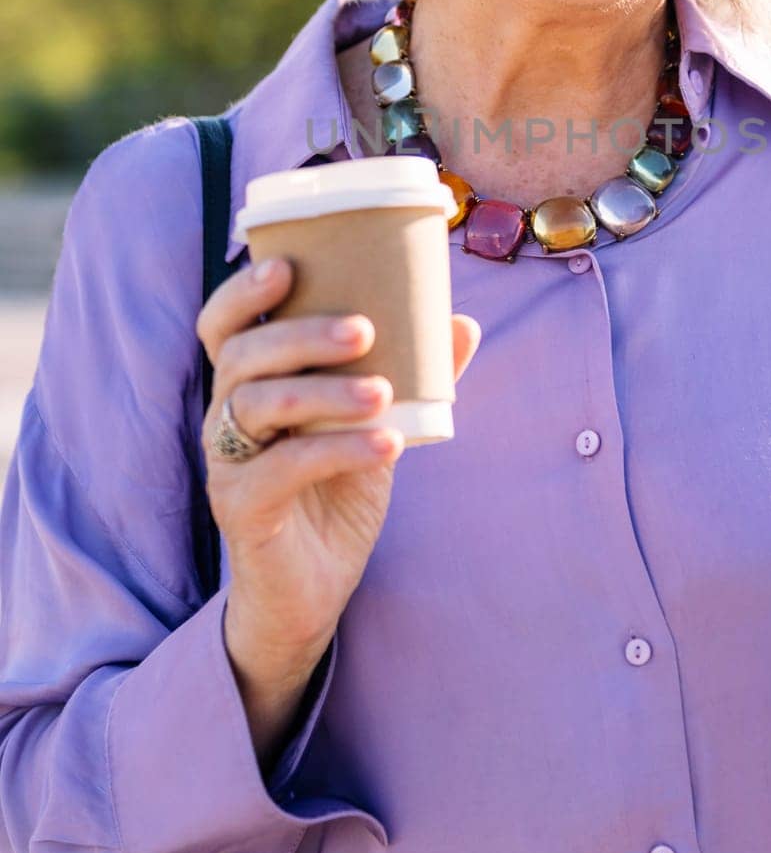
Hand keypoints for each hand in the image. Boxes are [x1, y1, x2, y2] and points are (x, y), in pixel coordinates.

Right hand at [197, 256, 480, 673]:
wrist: (313, 586)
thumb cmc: (337, 489)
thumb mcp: (376, 423)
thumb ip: (415, 375)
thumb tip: (463, 322)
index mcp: (251, 383)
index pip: (224, 325)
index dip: (244, 291)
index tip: (287, 265)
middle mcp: (226, 414)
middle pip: (241, 355)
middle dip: (300, 335)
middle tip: (364, 330)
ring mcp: (228, 462)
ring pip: (256, 405)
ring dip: (324, 392)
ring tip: (385, 392)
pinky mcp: (242, 508)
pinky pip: (280, 469)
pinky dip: (337, 450)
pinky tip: (388, 444)